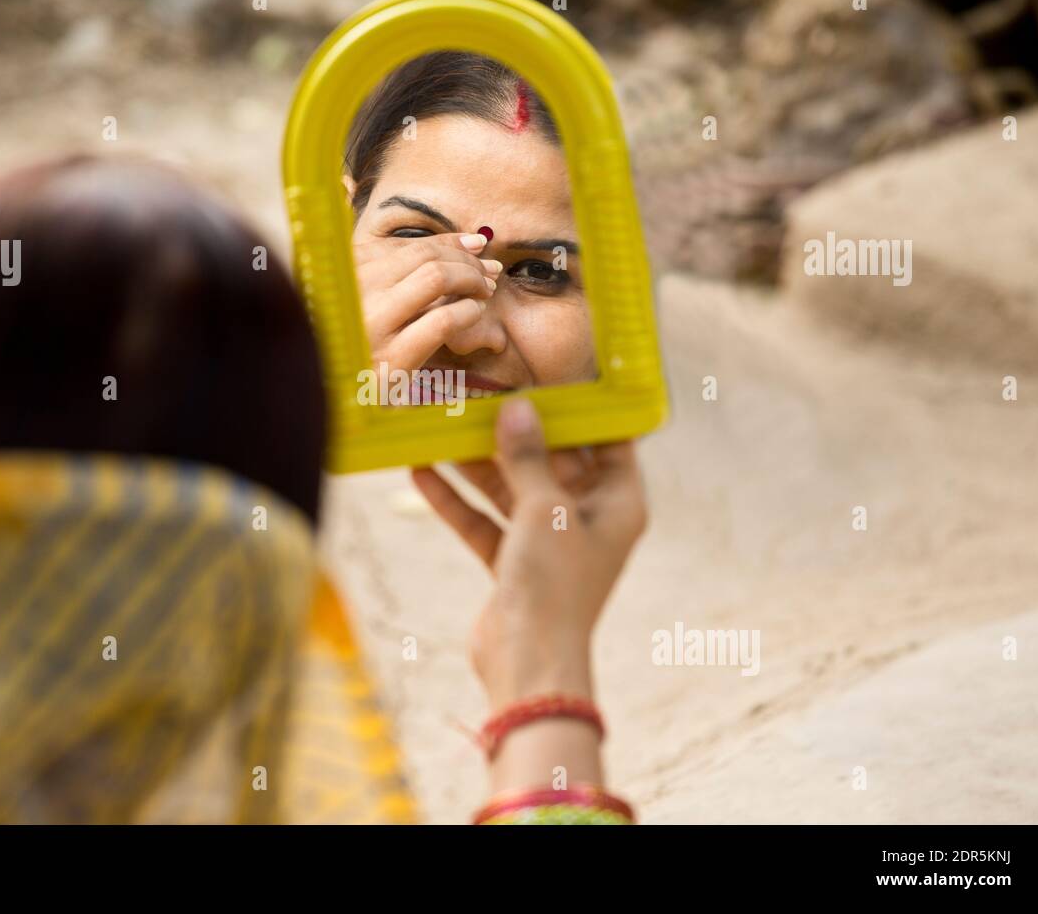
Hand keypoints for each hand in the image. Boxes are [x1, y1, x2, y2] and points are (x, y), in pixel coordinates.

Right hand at [353, 232, 500, 376]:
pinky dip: (467, 311)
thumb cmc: (352, 356)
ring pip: (436, 278)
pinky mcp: (391, 360)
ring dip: (471, 279)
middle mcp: (351, 292)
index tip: (474, 245)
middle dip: (465, 259)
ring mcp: (370, 325)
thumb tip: (462, 243)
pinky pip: (442, 321)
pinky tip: (474, 313)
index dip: (446, 242)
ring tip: (485, 290)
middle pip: (423, 256)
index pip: (404, 245)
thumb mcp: (359, 308)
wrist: (332, 406)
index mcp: (340, 275)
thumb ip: (390, 276)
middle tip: (488, 271)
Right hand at [411, 398, 647, 707]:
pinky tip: (420, 470)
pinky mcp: (513, 563)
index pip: (608, 441)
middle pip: (550, 460)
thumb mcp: (544, 508)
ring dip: (475, 462)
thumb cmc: (553, 582)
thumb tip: (518, 408)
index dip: (582, 408)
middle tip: (479, 392)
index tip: (550, 373)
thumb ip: (529, 456)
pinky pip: (484, 520)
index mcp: (618, 502)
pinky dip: (456, 500)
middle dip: (513, 431)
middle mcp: (587, 517)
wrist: (528, 663)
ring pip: (510, 488)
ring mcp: (548, 541)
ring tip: (439, 424)